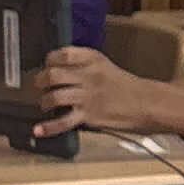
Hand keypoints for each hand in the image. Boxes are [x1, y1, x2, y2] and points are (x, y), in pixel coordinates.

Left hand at [34, 47, 158, 136]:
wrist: (145, 103)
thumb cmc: (124, 85)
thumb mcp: (104, 66)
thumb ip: (82, 65)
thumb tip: (57, 69)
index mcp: (92, 59)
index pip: (63, 54)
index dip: (50, 60)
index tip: (48, 65)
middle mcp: (88, 76)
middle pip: (53, 75)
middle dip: (40, 81)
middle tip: (40, 86)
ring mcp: (88, 96)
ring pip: (54, 97)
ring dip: (44, 102)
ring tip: (45, 105)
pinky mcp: (89, 116)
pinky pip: (63, 121)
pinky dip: (48, 127)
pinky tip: (38, 130)